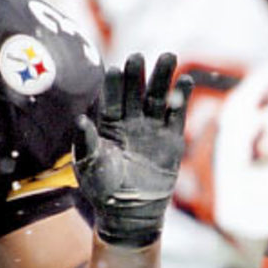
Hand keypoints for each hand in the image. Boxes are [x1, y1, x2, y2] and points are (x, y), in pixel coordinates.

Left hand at [74, 52, 191, 247]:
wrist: (129, 211)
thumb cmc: (103, 189)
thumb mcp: (90, 166)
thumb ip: (87, 143)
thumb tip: (80, 121)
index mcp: (108, 125)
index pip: (111, 99)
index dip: (113, 85)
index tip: (115, 69)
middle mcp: (131, 122)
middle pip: (135, 92)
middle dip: (138, 74)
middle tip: (138, 57)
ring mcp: (152, 128)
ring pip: (158, 97)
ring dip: (163, 77)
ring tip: (169, 56)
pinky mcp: (171, 139)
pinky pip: (176, 114)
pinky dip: (182, 98)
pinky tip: (186, 80)